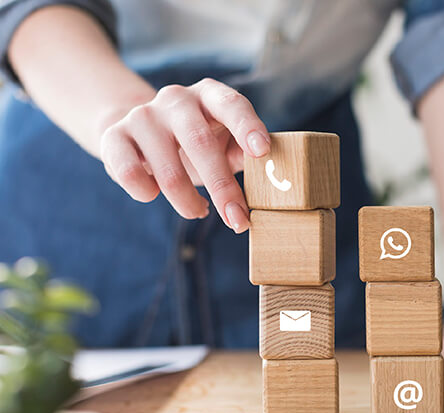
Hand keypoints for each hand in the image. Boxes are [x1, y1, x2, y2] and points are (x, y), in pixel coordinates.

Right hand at [99, 78, 269, 231]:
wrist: (140, 133)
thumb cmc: (196, 142)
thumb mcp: (223, 142)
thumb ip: (243, 153)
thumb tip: (265, 173)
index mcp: (210, 95)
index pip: (231, 105)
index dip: (248, 127)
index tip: (262, 152)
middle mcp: (176, 99)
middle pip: (201, 144)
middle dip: (223, 189)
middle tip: (238, 220)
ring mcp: (143, 116)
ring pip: (168, 170)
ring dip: (188, 202)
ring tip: (199, 211)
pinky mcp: (115, 136)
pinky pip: (130, 173)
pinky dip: (146, 193)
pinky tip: (155, 195)